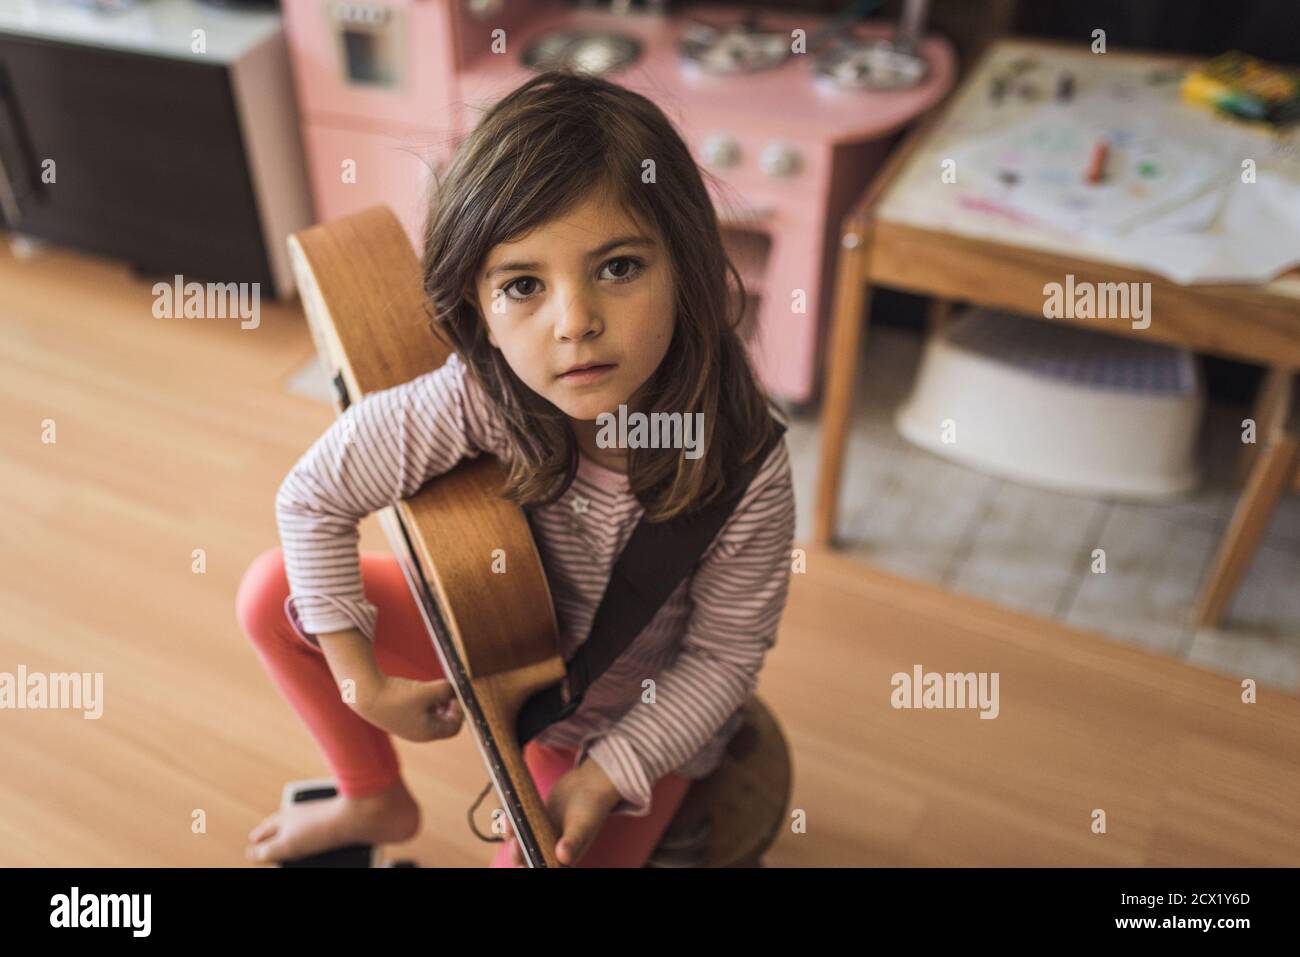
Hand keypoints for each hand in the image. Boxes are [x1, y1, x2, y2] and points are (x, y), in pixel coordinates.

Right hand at [353, 674, 462, 742]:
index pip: (453, 728)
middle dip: (449, 705)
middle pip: (444, 723)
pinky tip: (418, 688)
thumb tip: (453, 689)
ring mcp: (408, 725)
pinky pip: (420, 710)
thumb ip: (445, 690)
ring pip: (432, 715)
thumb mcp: (426, 691)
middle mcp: (418, 733)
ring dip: (437, 701)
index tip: (456, 695)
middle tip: (448, 690)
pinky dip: (424, 699)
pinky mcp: (400, 716)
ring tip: (431, 688)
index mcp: (427, 732)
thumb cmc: (396, 696)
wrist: (365, 695)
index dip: (459, 711)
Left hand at [501, 758, 622, 866]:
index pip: (544, 868)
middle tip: (514, 842)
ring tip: (508, 825)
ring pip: (523, 843)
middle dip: (518, 854)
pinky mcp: (537, 822)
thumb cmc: (592, 807)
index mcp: (565, 858)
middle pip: (529, 859)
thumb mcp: (583, 826)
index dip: (531, 867)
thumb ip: (573, 842)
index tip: (522, 862)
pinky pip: (522, 827)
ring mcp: (544, 836)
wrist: (590, 783)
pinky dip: (514, 824)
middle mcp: (553, 850)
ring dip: (513, 838)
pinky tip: (507, 816)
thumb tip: (563, 856)